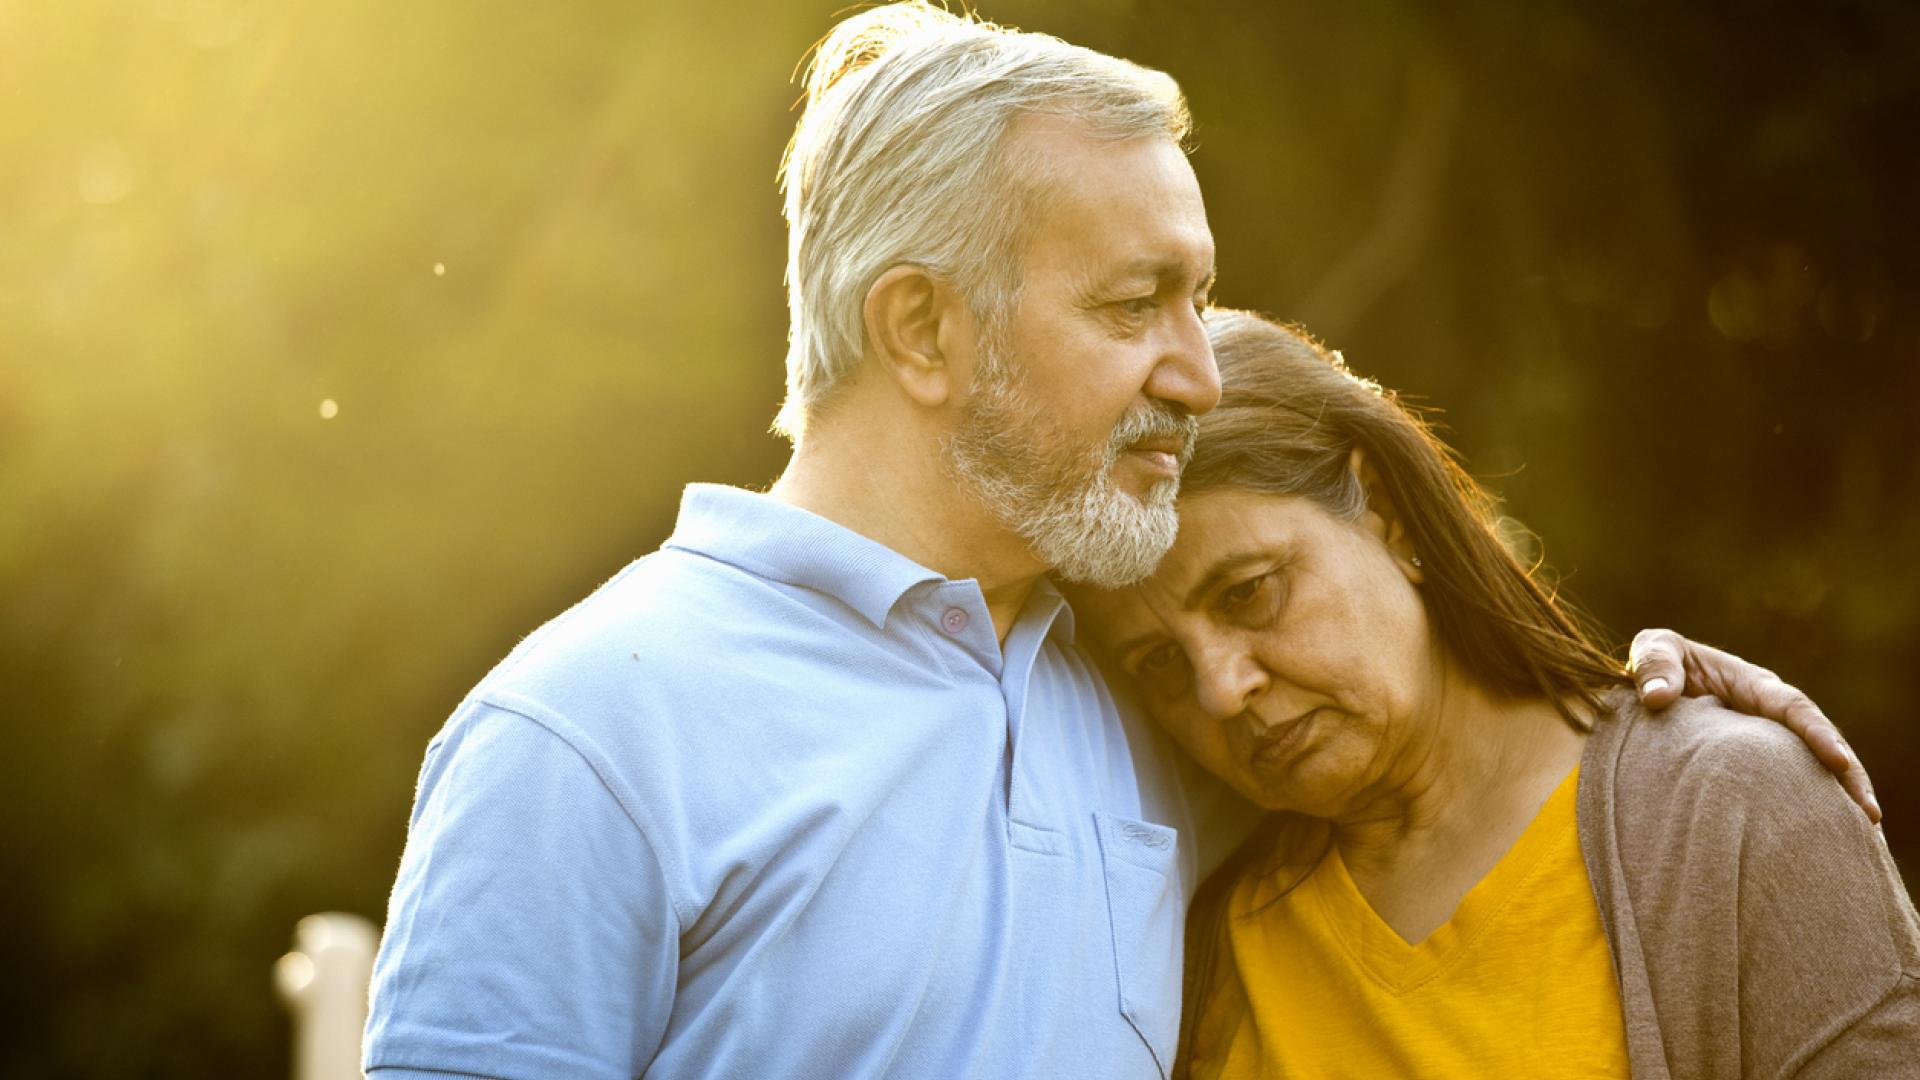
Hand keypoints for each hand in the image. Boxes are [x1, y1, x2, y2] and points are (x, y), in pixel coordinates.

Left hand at [1627, 628, 1879, 821]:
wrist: (1650, 686)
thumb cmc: (1657, 664)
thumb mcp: (1653, 650)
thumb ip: (1655, 665)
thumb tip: (1657, 698)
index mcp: (1754, 686)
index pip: (1794, 708)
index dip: (1817, 733)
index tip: (1838, 761)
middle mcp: (1771, 717)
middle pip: (1819, 746)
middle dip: (1847, 777)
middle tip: (1868, 815)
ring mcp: (1769, 744)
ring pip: (1812, 772)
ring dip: (1836, 801)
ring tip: (1861, 839)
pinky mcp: (1757, 768)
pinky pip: (1787, 788)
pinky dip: (1807, 811)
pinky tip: (1823, 842)